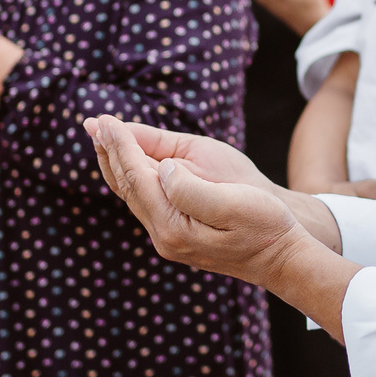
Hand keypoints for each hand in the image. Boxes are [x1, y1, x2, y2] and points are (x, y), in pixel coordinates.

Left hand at [85, 113, 305, 286]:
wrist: (283, 258)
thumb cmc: (265, 225)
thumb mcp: (233, 203)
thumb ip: (191, 189)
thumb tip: (163, 169)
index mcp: (174, 225)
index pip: (137, 176)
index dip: (121, 144)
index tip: (105, 118)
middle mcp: (164, 236)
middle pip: (127, 187)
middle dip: (110, 152)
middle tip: (92, 122)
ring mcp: (169, 240)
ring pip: (133, 196)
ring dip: (118, 165)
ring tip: (103, 139)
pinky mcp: (178, 237)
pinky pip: (146, 202)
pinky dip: (134, 179)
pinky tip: (132, 168)